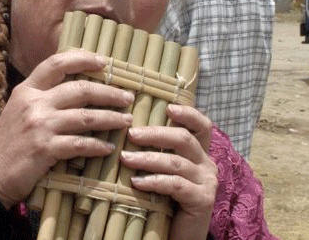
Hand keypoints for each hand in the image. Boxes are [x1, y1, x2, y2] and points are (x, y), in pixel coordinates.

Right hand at [0, 49, 134, 208]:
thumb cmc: (7, 142)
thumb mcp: (18, 109)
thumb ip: (40, 97)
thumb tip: (75, 89)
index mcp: (26, 90)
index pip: (56, 63)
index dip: (83, 59)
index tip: (104, 62)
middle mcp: (33, 103)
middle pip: (79, 89)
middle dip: (109, 92)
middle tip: (127, 97)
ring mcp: (39, 126)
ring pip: (86, 117)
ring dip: (111, 118)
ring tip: (126, 121)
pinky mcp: (45, 149)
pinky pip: (80, 144)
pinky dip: (98, 146)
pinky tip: (109, 147)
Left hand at [120, 104, 217, 239]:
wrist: (179, 235)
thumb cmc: (165, 198)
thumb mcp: (161, 170)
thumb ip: (155, 151)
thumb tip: (126, 128)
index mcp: (199, 153)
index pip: (201, 126)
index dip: (188, 113)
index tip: (168, 107)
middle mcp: (207, 164)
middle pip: (184, 138)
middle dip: (155, 133)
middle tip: (130, 133)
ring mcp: (207, 182)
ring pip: (176, 162)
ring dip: (147, 159)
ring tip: (125, 158)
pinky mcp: (203, 200)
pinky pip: (175, 185)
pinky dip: (154, 181)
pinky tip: (137, 182)